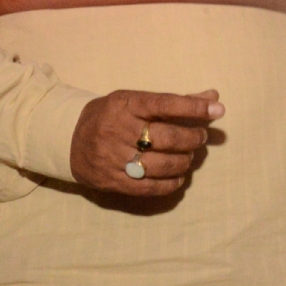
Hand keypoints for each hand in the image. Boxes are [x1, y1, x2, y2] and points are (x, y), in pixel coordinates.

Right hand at [69, 89, 220, 196]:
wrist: (68, 139)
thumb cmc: (111, 116)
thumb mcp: (136, 101)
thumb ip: (175, 102)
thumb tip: (214, 98)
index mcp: (125, 105)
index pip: (165, 104)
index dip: (193, 108)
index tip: (217, 110)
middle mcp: (118, 130)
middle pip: (167, 137)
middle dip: (192, 138)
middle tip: (200, 137)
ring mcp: (114, 158)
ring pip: (162, 164)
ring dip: (184, 161)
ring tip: (188, 156)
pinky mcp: (113, 181)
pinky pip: (151, 187)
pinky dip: (172, 182)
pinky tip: (178, 175)